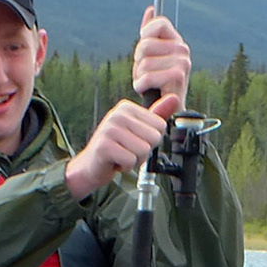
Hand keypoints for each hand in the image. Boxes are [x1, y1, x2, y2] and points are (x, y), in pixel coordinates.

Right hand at [64, 93, 181, 200]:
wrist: (91, 166)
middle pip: (154, 138)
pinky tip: (115, 162)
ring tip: (122, 156)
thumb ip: (157, 115)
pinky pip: (131, 160)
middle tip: (128, 151)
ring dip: (135, 160)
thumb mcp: (139, 129)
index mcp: (127, 108)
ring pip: (144, 150)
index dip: (151, 140)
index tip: (135, 141)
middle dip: (144, 151)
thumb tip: (175, 98)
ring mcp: (110, 130)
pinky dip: (125, 167)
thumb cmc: (117, 147)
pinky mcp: (105, 146)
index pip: (160, 126)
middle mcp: (117, 115)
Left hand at [133, 8, 191, 108]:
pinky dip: (141, 86)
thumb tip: (151, 10)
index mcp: (177, 41)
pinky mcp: (178, 76)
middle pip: (145, 44)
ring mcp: (182, 62)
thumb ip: (150, 34)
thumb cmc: (158, 84)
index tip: (146, 54)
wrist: (170, 112)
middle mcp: (183, 49)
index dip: (145, 38)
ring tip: (148, 84)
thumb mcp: (151, 56)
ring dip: (139, 76)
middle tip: (146, 74)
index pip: (158, 24)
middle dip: (138, 62)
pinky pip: (147, 76)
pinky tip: (148, 91)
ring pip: (143, 62)